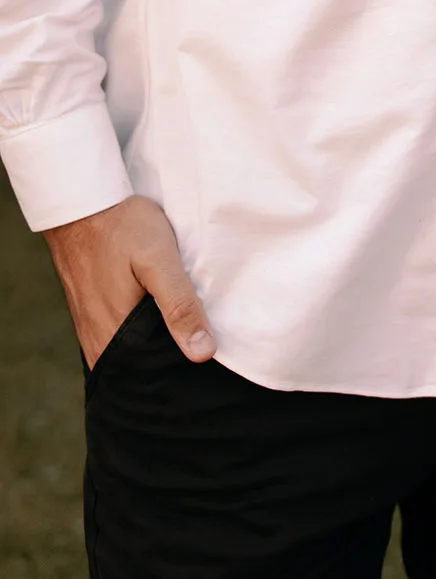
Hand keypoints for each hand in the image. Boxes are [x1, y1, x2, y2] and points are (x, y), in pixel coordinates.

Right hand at [43, 195, 214, 369]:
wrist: (82, 205)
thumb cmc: (121, 229)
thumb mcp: (158, 261)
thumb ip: (179, 305)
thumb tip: (202, 353)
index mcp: (116, 338)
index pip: (154, 374)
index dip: (182, 368)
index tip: (211, 360)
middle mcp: (99, 341)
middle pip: (142, 365)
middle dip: (171, 358)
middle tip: (204, 343)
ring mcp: (91, 328)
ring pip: (131, 351)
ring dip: (156, 343)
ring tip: (187, 330)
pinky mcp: (89, 313)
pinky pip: (119, 335)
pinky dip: (140, 332)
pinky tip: (160, 316)